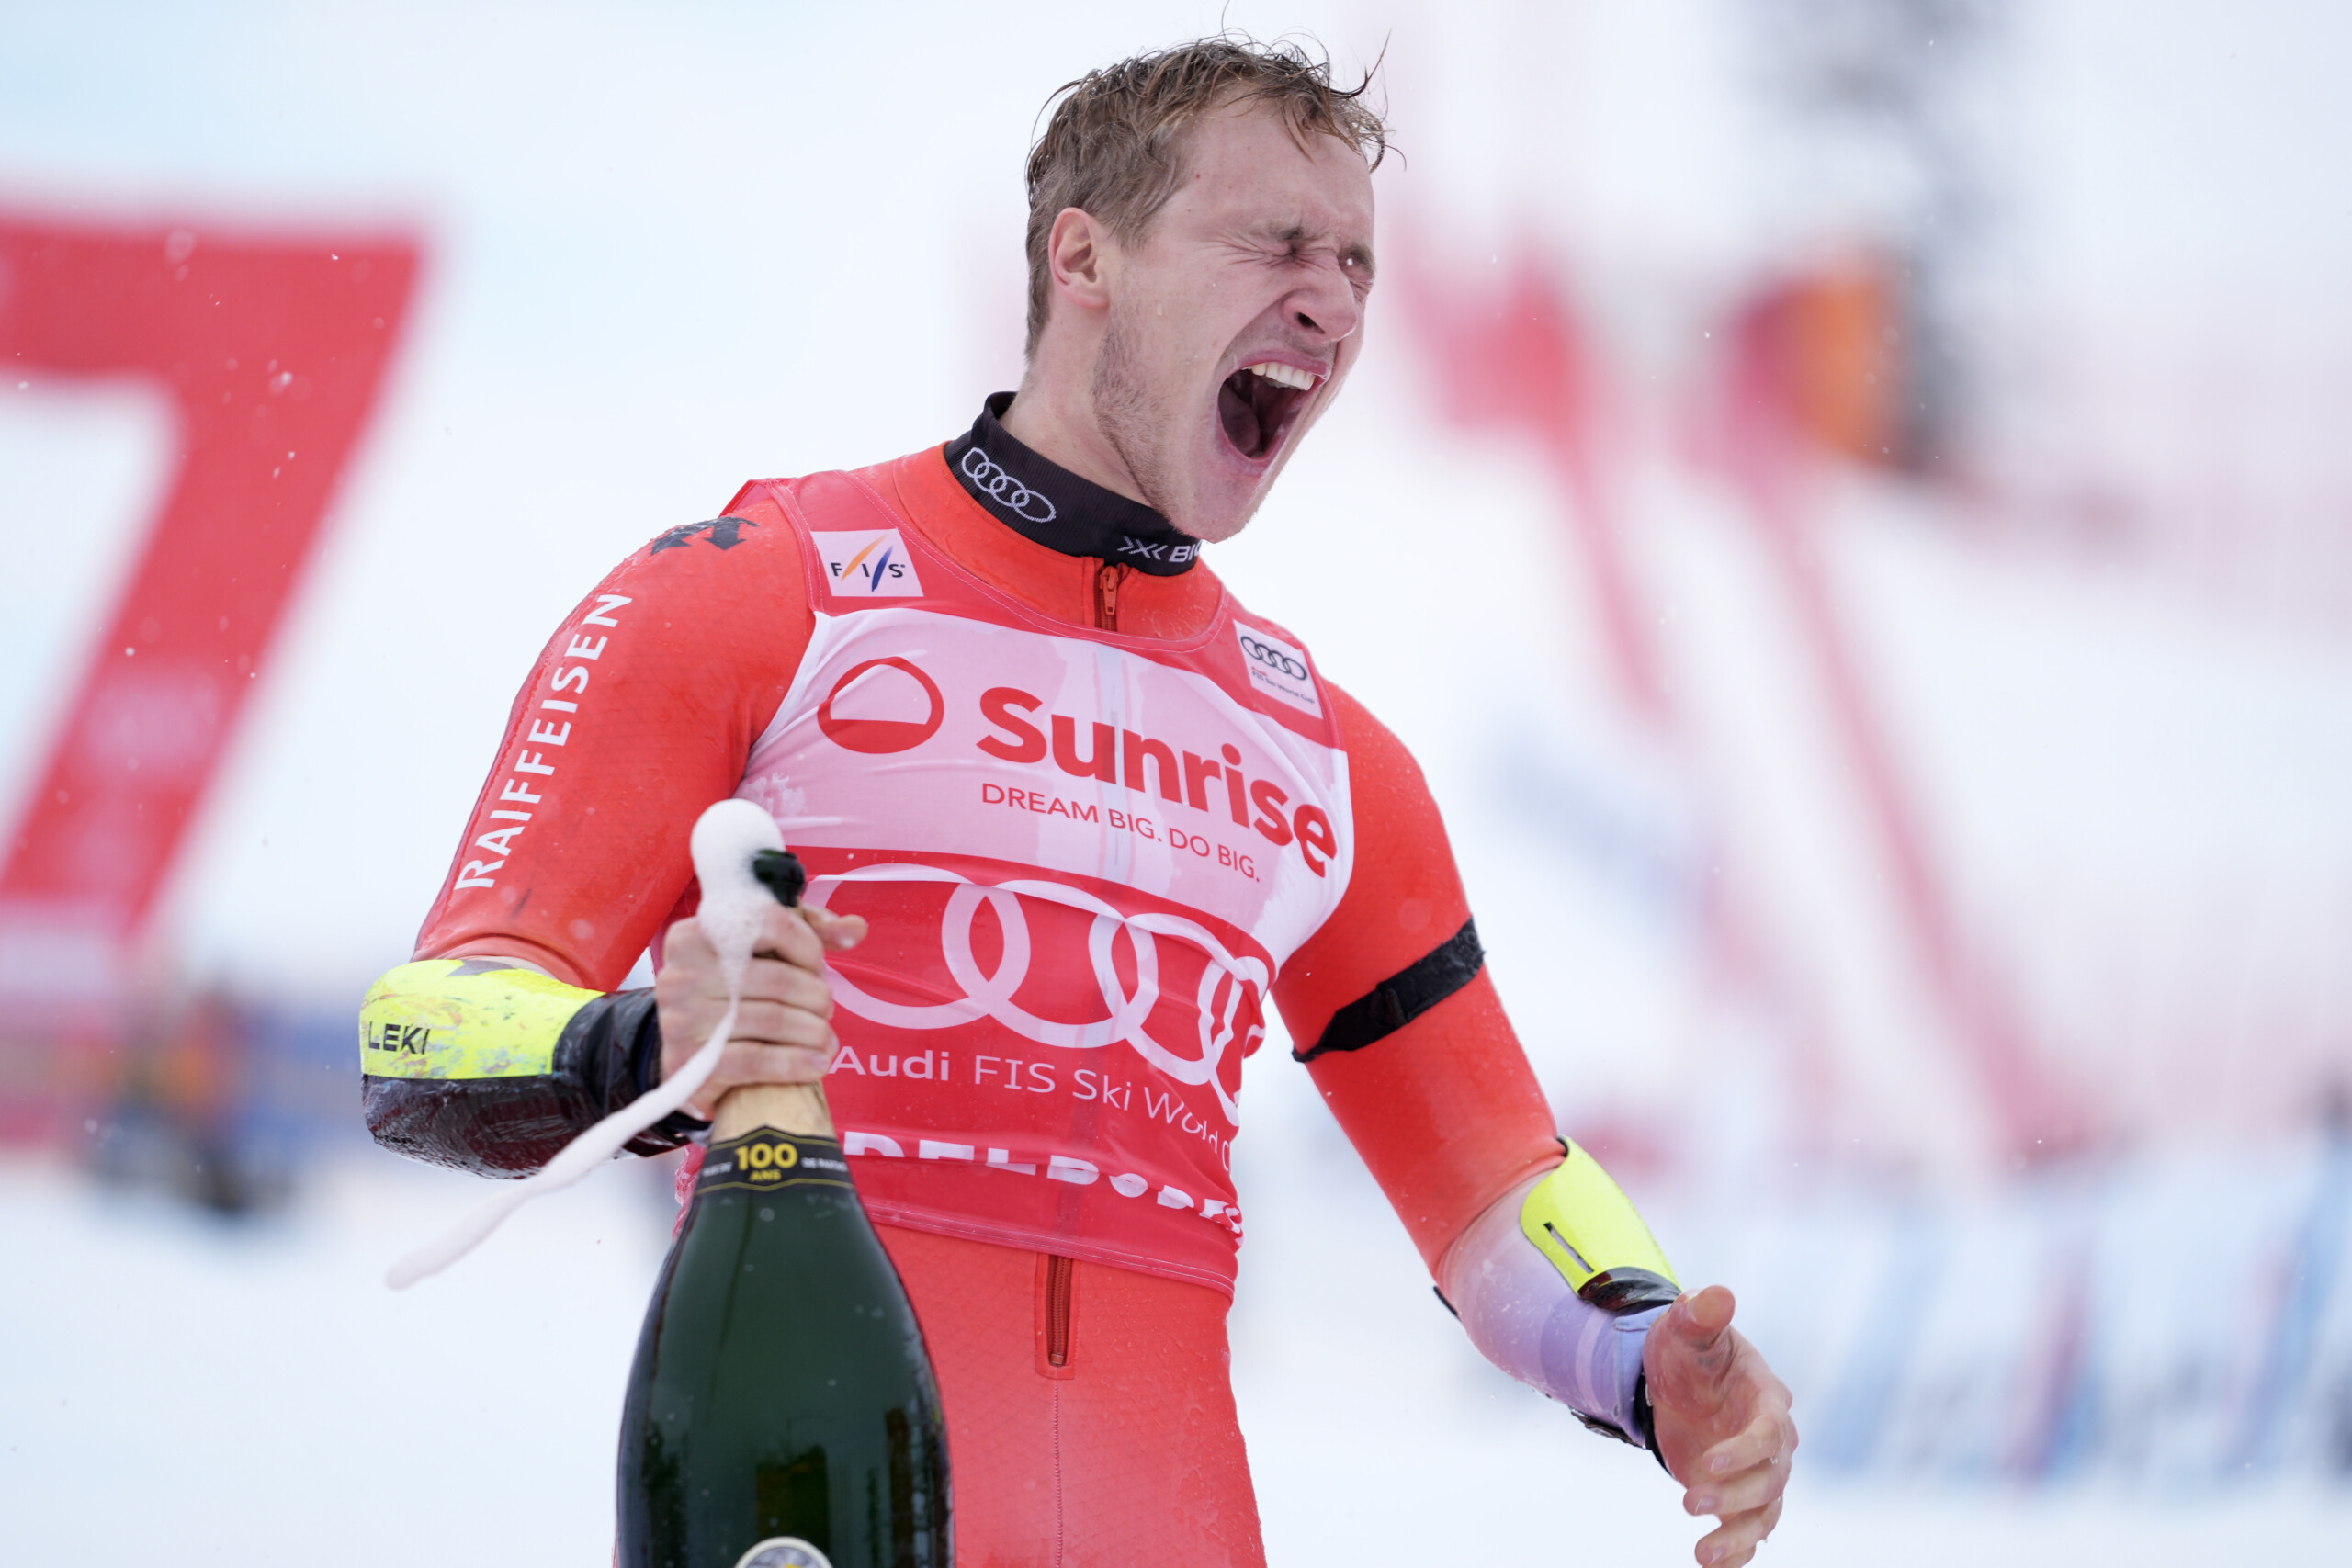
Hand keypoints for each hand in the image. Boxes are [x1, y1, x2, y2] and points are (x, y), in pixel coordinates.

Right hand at [654, 900, 866, 1118]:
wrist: (687, 1057)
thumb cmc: (730, 993)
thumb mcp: (761, 952)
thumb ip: (808, 931)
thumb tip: (855, 929)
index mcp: (694, 935)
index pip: (766, 925)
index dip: (807, 946)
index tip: (818, 967)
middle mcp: (680, 973)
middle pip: (776, 979)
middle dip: (816, 996)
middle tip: (826, 1008)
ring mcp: (681, 1020)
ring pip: (772, 1019)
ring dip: (814, 1031)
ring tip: (826, 1038)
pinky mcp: (690, 1063)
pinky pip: (755, 1060)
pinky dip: (795, 1063)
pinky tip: (816, 1064)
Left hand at [1643, 1286, 1796, 1566]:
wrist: (1677, 1381)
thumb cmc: (1687, 1351)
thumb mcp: (1686, 1330)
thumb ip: (1701, 1316)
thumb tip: (1718, 1294)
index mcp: (1766, 1397)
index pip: (1769, 1431)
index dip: (1743, 1452)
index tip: (1705, 1464)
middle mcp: (1773, 1439)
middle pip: (1770, 1478)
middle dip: (1734, 1495)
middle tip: (1688, 1501)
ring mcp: (1759, 1471)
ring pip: (1765, 1511)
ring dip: (1738, 1534)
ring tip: (1702, 1553)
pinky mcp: (1740, 1493)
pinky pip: (1749, 1529)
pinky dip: (1736, 1550)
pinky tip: (1710, 1564)